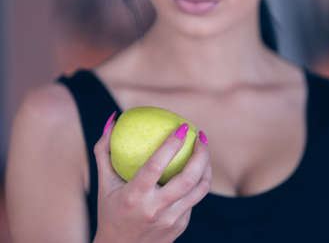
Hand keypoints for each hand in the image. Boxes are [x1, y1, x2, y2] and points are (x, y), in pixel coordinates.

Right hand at [93, 113, 211, 242]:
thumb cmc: (110, 211)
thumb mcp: (103, 183)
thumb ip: (104, 151)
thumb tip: (112, 119)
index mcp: (134, 197)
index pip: (156, 166)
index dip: (172, 144)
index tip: (183, 126)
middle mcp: (154, 210)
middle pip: (188, 179)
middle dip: (201, 154)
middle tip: (201, 135)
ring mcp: (170, 221)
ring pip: (200, 189)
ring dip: (206, 166)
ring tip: (203, 150)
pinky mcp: (180, 226)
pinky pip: (194, 199)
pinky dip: (197, 181)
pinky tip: (196, 170)